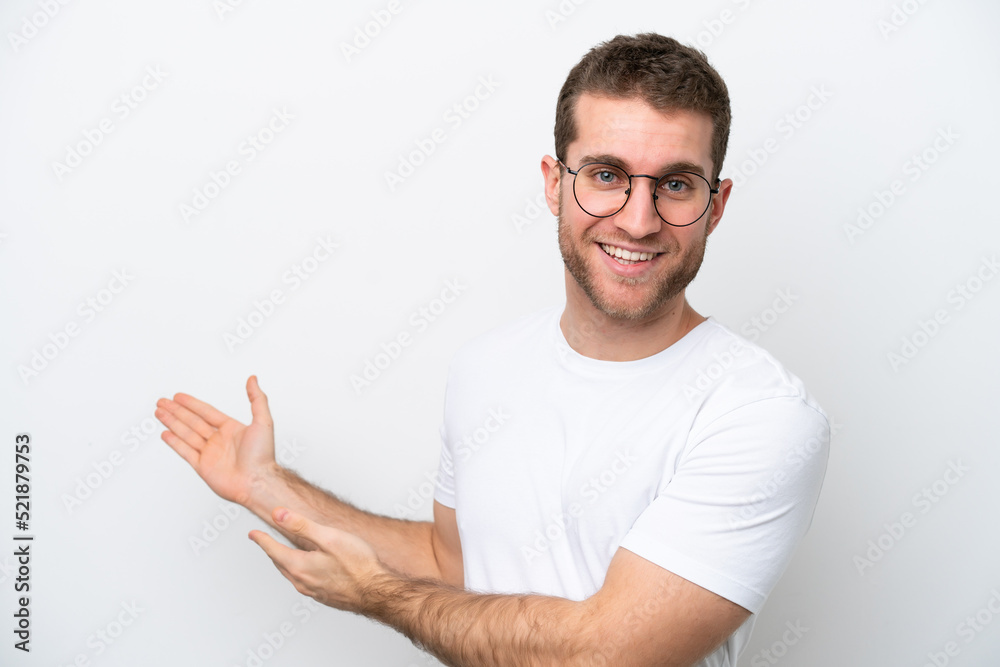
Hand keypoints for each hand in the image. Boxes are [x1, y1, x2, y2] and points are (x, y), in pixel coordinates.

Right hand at [155, 375, 277, 505]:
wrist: (256, 482)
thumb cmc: (263, 455)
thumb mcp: (264, 421)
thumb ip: (257, 399)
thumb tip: (253, 379)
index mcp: (231, 429)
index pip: (206, 412)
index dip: (191, 403)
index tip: (178, 396)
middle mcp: (219, 440)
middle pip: (192, 421)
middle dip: (176, 411)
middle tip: (162, 401)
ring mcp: (209, 454)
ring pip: (186, 434)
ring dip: (172, 423)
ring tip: (159, 412)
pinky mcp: (202, 467)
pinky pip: (185, 452)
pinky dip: (174, 442)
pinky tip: (165, 433)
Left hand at [249, 508, 385, 612]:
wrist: (376, 592)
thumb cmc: (358, 565)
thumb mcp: (328, 537)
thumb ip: (301, 525)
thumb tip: (278, 514)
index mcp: (299, 566)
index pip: (273, 550)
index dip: (262, 539)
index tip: (253, 534)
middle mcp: (302, 582)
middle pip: (280, 563)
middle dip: (272, 550)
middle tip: (265, 541)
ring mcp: (313, 591)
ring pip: (292, 574)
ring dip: (285, 561)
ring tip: (283, 553)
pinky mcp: (324, 596)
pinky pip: (304, 581)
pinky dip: (299, 571)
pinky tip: (309, 567)